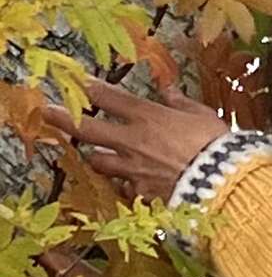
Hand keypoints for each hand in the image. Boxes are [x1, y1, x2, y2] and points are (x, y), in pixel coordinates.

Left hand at [43, 81, 229, 203]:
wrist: (220, 182)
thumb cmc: (216, 144)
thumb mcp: (201, 114)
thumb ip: (180, 102)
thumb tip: (168, 88)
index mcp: (149, 117)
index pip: (110, 98)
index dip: (91, 88)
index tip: (78, 82)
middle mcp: (133, 142)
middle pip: (87, 129)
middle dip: (63, 118)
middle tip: (46, 111)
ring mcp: (131, 170)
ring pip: (98, 161)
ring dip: (95, 155)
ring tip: (93, 153)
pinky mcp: (138, 194)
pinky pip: (122, 187)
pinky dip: (123, 183)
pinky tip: (128, 182)